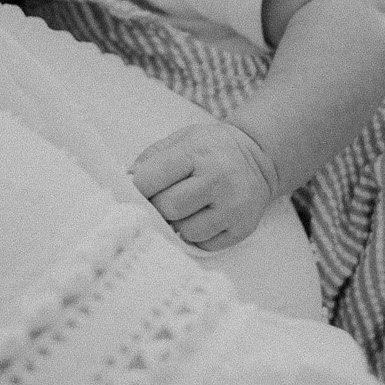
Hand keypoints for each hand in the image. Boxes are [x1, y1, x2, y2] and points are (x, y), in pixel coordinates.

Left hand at [129, 119, 279, 249]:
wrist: (259, 157)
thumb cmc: (212, 149)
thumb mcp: (182, 139)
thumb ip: (150, 159)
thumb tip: (126, 184)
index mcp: (197, 153)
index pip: (152, 178)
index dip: (136, 189)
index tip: (135, 192)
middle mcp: (218, 179)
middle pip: (168, 208)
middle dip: (157, 208)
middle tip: (160, 202)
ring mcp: (233, 206)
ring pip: (186, 231)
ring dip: (178, 225)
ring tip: (185, 210)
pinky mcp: (243, 227)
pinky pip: (205, 244)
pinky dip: (197, 236)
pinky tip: (202, 218)